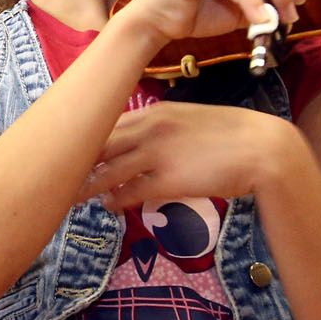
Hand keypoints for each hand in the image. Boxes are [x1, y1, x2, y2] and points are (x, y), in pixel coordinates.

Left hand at [82, 102, 298, 211]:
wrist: (263, 149)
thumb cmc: (231, 136)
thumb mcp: (189, 121)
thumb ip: (161, 129)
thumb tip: (140, 144)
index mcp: (154, 112)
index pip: (107, 123)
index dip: (85, 138)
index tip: (69, 148)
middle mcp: (149, 129)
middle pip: (98, 146)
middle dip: (76, 160)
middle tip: (57, 173)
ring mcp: (157, 154)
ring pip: (107, 172)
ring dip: (88, 186)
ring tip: (72, 196)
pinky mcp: (167, 180)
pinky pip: (130, 193)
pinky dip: (115, 201)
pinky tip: (109, 207)